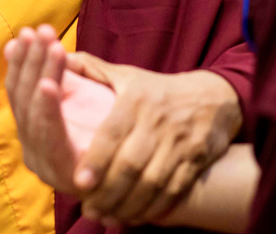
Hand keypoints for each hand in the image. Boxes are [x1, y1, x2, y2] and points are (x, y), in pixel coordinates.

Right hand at [4, 25, 115, 193]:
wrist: (151, 149)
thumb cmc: (116, 116)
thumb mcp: (84, 83)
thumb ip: (56, 66)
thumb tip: (21, 37)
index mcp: (35, 123)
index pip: (20, 86)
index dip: (23, 58)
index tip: (31, 30)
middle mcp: (33, 145)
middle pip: (22, 98)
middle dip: (31, 62)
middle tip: (41, 32)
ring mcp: (44, 163)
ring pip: (32, 114)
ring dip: (40, 76)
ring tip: (51, 49)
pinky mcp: (62, 175)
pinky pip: (48, 139)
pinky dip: (47, 110)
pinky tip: (49, 83)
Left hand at [67, 53, 242, 226]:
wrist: (213, 97)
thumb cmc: (158, 90)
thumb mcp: (128, 75)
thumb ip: (93, 70)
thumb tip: (61, 58)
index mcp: (138, 98)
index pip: (114, 132)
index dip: (97, 159)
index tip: (79, 182)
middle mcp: (159, 121)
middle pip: (132, 163)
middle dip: (108, 191)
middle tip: (89, 210)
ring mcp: (180, 143)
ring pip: (152, 182)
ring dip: (128, 205)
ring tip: (107, 217)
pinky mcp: (196, 161)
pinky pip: (174, 191)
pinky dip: (155, 208)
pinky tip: (136, 217)